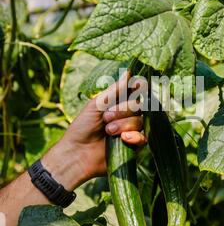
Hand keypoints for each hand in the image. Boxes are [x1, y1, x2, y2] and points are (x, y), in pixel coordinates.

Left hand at [42, 72, 145, 189]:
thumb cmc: (82, 127)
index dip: (138, 88)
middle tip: (106, 118)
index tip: (137, 85)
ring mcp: (131, 131)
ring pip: (141, 121)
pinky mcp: (133, 146)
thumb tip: (129, 72)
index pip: (135, 92)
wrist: (77, 153)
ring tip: (108, 132)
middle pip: (139, 106)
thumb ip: (114, 90)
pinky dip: (134, 137)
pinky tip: (123, 139)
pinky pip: (143, 138)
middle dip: (123, 110)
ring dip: (124, 125)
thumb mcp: (96, 105)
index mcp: (117, 103)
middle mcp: (126, 116)